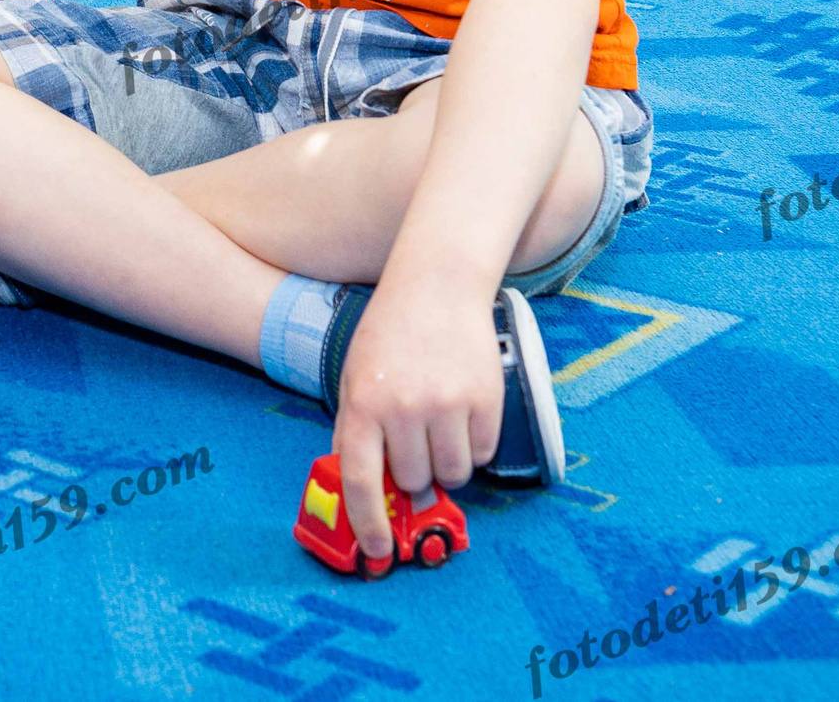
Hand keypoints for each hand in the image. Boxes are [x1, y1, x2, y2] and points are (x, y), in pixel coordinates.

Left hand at [331, 285, 501, 561]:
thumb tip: (358, 488)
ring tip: (437, 427)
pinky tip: (460, 411)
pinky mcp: (486, 399)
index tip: (377, 551)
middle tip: (412, 441)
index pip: (360, 480)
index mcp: (364, 404)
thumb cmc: (389, 335)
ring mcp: (448, 404)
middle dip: (412, 472)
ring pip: (452, 474)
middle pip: (413, 480)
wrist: (436, 286)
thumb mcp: (353, 378)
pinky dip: (472, 445)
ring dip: (445, 463)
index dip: (368, 523)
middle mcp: (405, 407)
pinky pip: (483, 453)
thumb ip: (353, 432)